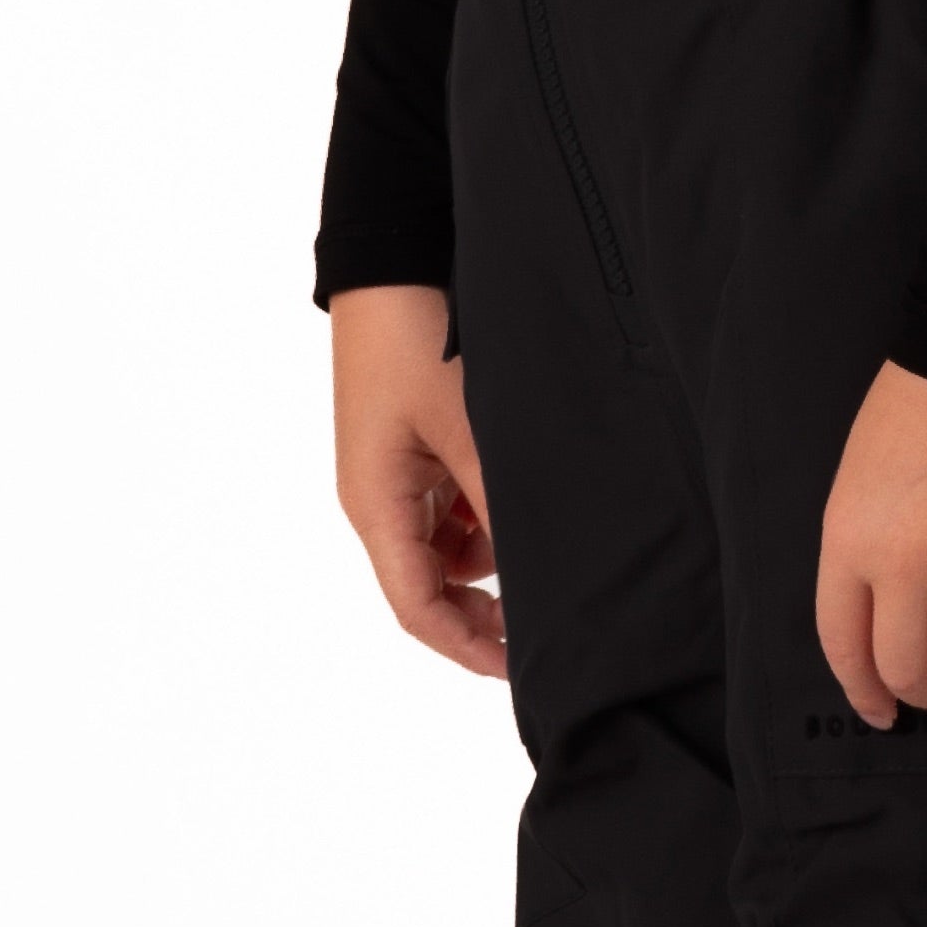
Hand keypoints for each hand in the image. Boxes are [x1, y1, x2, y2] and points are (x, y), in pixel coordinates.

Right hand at [329, 283, 504, 676]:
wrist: (392, 259)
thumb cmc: (417, 338)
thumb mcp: (468, 426)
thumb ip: (497, 502)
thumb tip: (531, 571)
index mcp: (376, 505)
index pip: (417, 608)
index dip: (467, 647)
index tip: (522, 667)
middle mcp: (380, 499)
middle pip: (431, 585)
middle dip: (485, 607)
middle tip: (549, 617)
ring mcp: (397, 474)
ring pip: (448, 546)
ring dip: (492, 552)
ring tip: (541, 531)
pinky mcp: (416, 448)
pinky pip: (453, 505)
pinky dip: (488, 511)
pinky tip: (519, 491)